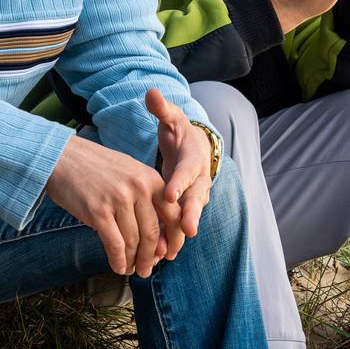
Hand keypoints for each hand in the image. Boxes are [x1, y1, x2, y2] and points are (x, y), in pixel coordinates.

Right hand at [45, 134, 179, 277]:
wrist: (61, 156)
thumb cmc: (94, 167)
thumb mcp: (129, 172)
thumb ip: (146, 198)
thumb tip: (157, 237)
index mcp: (150, 178)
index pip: (173, 216)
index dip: (173, 240)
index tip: (168, 254)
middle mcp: (138, 187)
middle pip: (152, 233)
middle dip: (150, 257)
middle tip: (147, 269)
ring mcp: (118, 199)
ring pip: (133, 241)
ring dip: (133, 261)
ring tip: (131, 269)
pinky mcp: (98, 211)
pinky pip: (114, 244)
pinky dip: (118, 260)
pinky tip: (118, 267)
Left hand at [149, 89, 211, 259]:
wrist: (196, 148)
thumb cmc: (180, 132)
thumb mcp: (172, 119)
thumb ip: (162, 109)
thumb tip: (151, 93)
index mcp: (193, 159)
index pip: (187, 171)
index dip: (179, 182)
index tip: (169, 193)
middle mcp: (198, 181)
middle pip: (196, 199)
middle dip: (190, 215)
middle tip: (186, 230)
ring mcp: (194, 197)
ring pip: (190, 217)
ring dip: (180, 235)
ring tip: (169, 252)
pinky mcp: (187, 209)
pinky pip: (181, 225)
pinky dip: (173, 240)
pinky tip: (161, 255)